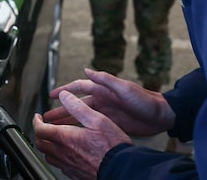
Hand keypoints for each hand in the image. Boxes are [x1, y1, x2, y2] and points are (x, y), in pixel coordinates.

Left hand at [33, 90, 131, 179]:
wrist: (121, 169)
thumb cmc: (112, 145)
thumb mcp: (97, 119)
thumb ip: (78, 106)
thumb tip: (64, 96)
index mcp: (66, 138)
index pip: (40, 130)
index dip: (36, 121)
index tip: (38, 117)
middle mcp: (63, 153)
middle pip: (41, 144)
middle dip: (39, 133)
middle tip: (42, 126)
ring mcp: (68, 166)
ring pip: (49, 156)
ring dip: (47, 145)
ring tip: (52, 138)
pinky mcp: (75, 174)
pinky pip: (60, 165)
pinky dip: (57, 156)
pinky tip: (66, 153)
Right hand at [42, 68, 174, 136]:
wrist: (160, 116)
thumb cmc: (144, 99)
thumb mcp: (124, 88)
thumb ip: (105, 79)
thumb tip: (87, 70)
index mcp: (103, 89)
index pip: (79, 87)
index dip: (64, 90)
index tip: (51, 96)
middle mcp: (102, 99)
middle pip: (75, 105)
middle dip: (60, 110)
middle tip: (46, 117)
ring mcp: (105, 112)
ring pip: (80, 117)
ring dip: (67, 122)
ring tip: (53, 128)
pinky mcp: (110, 123)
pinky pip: (90, 126)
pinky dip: (80, 130)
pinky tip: (72, 136)